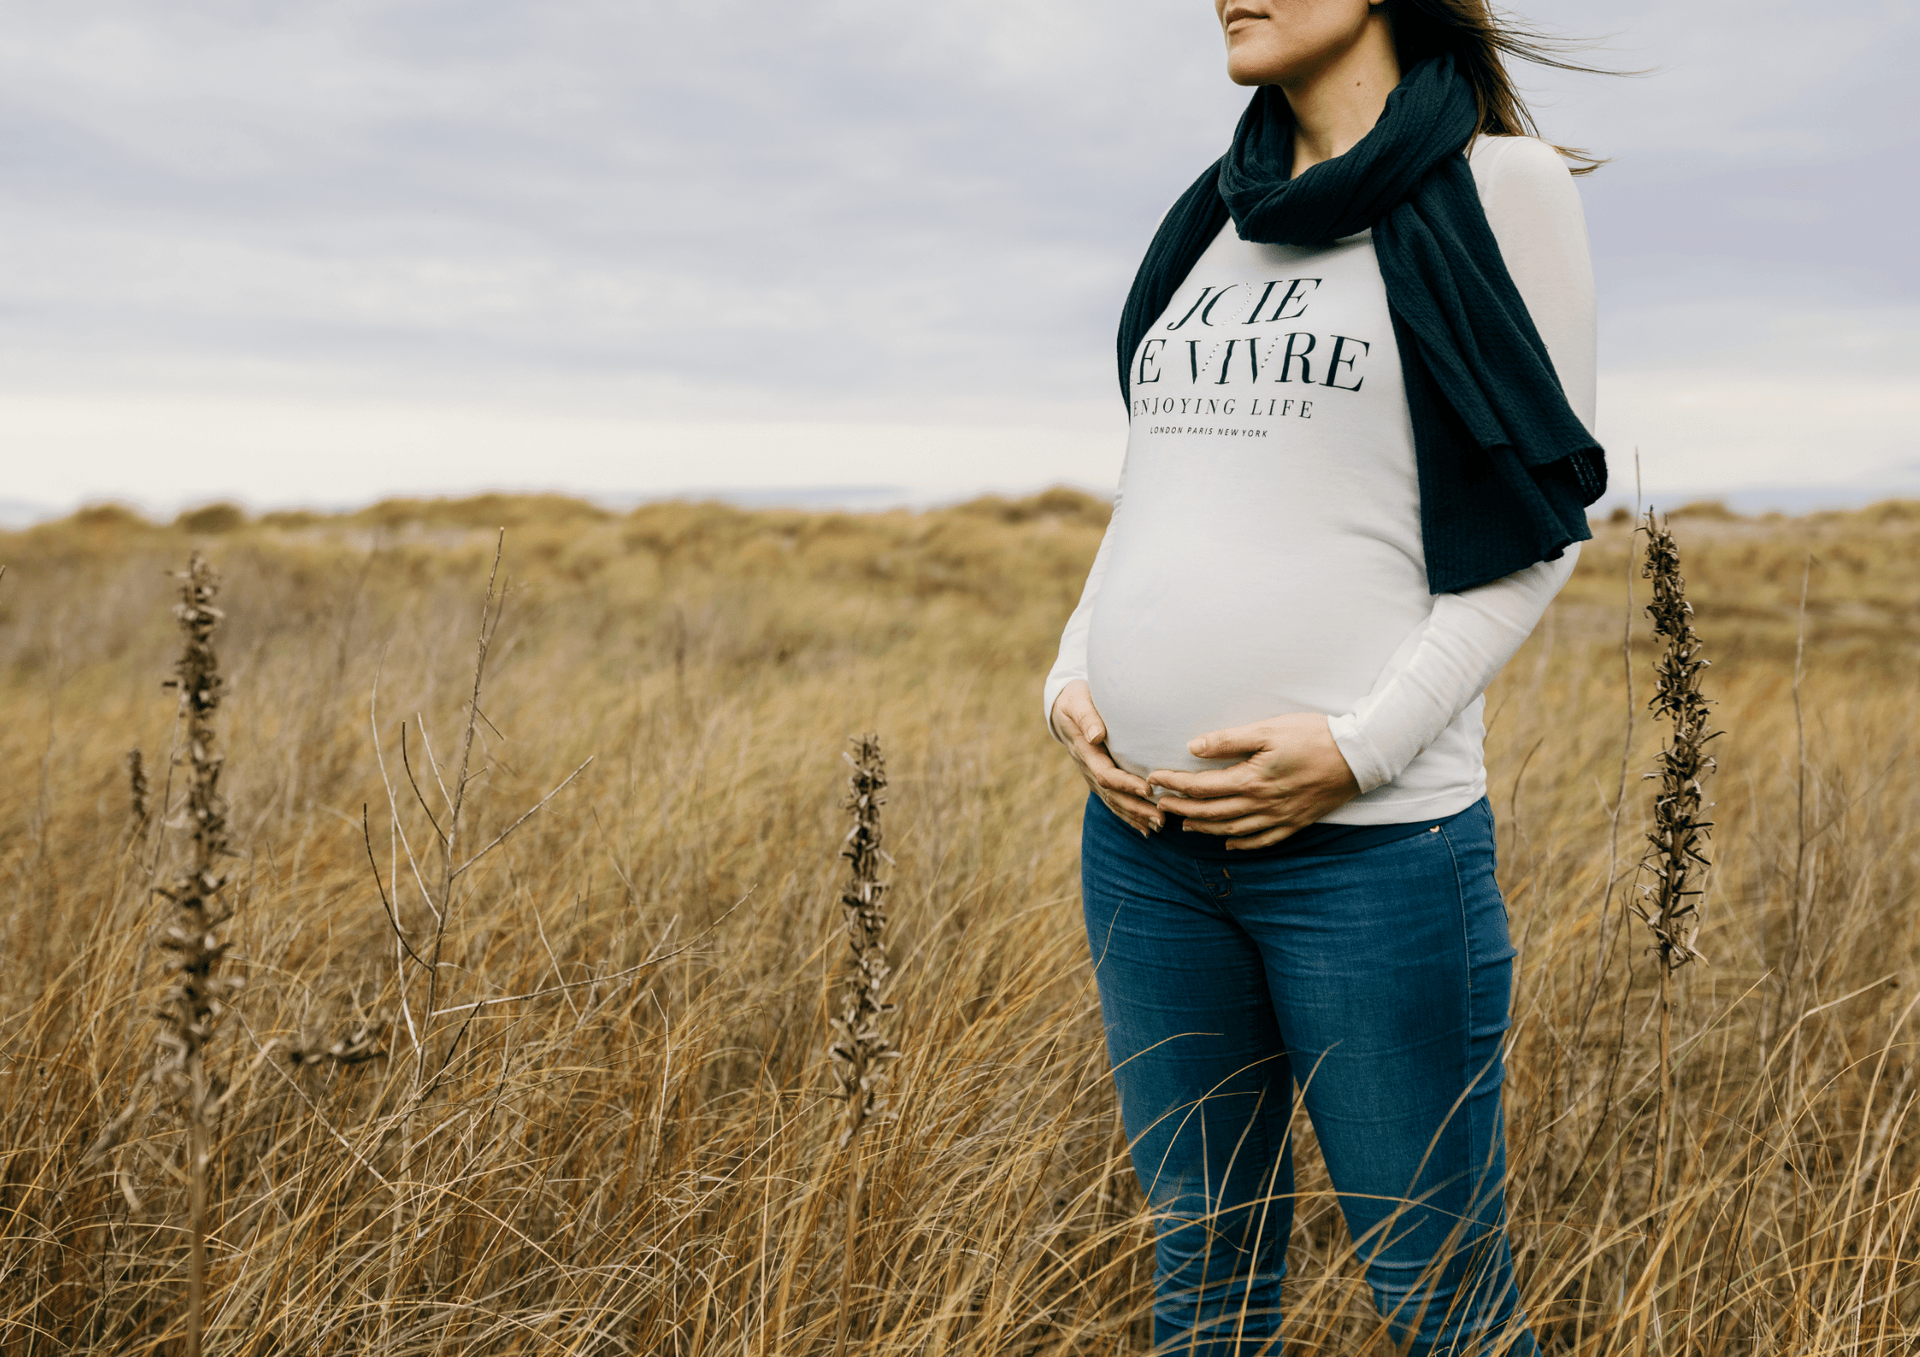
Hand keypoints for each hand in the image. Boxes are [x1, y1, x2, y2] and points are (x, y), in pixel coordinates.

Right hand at [1050, 680, 1162, 836]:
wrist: (1063, 707)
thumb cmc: (1076, 699)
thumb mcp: (1078, 701)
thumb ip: (1087, 717)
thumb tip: (1097, 735)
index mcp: (1085, 751)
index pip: (1106, 774)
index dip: (1127, 784)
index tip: (1148, 789)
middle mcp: (1088, 768)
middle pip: (1113, 794)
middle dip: (1136, 808)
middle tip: (1161, 818)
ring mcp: (1092, 776)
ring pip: (1114, 801)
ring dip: (1136, 816)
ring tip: (1159, 826)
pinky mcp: (1099, 778)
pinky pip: (1113, 800)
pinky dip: (1129, 815)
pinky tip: (1145, 827)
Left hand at [1147, 713, 1359, 849]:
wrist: (1358, 756)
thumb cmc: (1313, 736)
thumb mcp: (1268, 729)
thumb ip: (1229, 741)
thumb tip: (1193, 747)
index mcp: (1250, 780)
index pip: (1200, 787)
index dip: (1174, 784)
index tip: (1154, 779)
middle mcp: (1261, 804)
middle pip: (1211, 812)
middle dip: (1181, 808)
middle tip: (1160, 804)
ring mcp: (1278, 817)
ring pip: (1231, 830)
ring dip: (1204, 828)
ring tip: (1185, 823)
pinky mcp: (1295, 823)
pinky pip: (1262, 841)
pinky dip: (1241, 845)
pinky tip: (1228, 843)